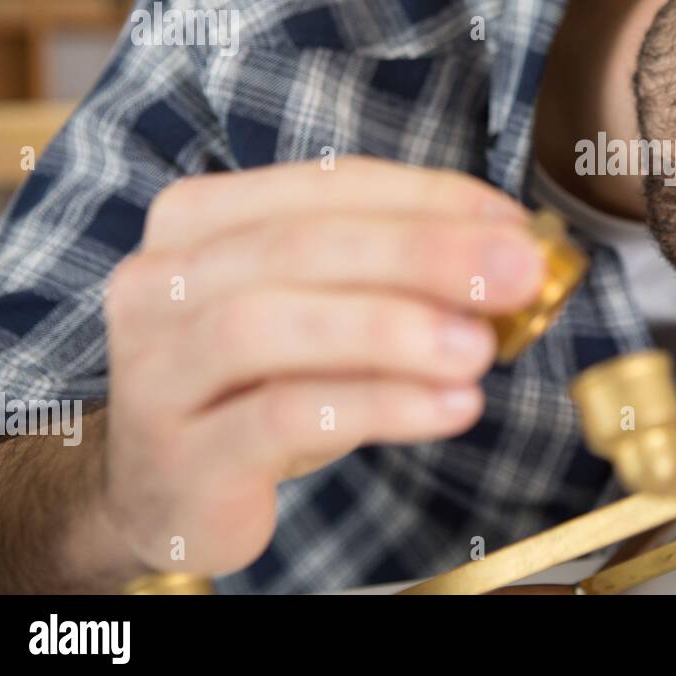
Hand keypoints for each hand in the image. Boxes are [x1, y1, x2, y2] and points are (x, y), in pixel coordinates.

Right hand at [101, 156, 543, 574]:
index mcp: (200, 217)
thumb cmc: (263, 380)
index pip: (328, 184)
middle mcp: (160, 280)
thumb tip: (513, 253)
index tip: (517, 223)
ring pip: (269, 325)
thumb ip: (397, 275)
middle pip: (299, 245)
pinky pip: (280, 416)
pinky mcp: (179, 457)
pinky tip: (454, 405)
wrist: (168, 491)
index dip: (430, 198)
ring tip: (482, 348)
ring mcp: (155, 369)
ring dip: (392, 329)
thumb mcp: (325, 310)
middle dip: (424, 252)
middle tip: (519, 271)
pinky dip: (380, 405)